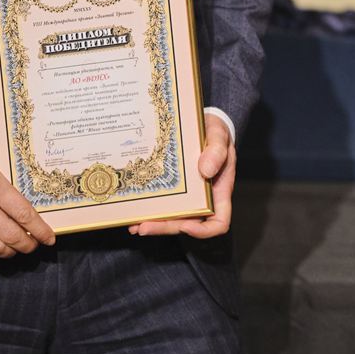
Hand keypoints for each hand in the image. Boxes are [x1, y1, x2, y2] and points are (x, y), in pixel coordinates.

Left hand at [129, 112, 234, 238]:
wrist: (202, 123)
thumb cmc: (216, 132)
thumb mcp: (219, 135)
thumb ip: (216, 151)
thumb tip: (206, 170)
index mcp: (219, 190)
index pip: (218, 222)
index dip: (203, 231)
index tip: (186, 225)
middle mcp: (203, 198)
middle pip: (188, 224)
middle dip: (166, 228)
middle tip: (144, 227)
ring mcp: (187, 195)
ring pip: (172, 218)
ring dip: (154, 224)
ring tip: (135, 225)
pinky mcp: (172, 188)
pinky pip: (162, 204)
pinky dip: (149, 210)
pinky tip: (135, 211)